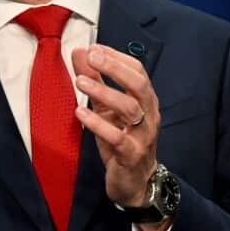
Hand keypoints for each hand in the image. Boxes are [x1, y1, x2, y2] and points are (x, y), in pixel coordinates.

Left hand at [71, 44, 158, 207]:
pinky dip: (98, 124)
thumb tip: (81, 51)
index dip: (116, 57)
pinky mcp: (131, 155)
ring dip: (104, 92)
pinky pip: (117, 137)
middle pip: (139, 85)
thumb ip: (96, 81)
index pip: (138, 71)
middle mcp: (149, 115)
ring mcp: (143, 135)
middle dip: (115, 68)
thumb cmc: (121, 140)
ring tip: (80, 82)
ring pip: (130, 108)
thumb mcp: (106, 108)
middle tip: (91, 56)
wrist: (135, 182)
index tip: (94, 48)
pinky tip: (80, 113)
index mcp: (145, 101)